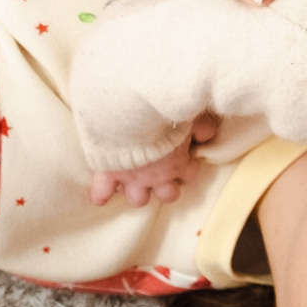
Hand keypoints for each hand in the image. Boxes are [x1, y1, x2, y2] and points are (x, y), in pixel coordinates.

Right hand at [88, 116, 219, 207]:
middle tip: (161, 171)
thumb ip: (202, 126)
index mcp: (178, 163)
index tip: (183, 157)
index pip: (189, 176)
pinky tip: (102, 193)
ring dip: (138, 191)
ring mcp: (131, 178)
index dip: (186, 167)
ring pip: (138, 200)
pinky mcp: (107, 173)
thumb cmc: (163, 110)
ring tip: (134, 179)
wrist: (129, 107)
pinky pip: (101, 194)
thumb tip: (205, 135)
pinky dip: (102, 193)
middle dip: (166, 185)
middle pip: (168, 196)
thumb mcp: (192, 114)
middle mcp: (157, 177)